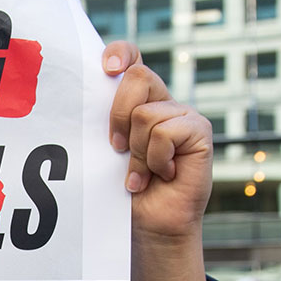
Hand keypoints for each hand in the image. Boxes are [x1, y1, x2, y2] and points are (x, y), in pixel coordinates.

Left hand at [103, 41, 210, 280]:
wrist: (149, 226)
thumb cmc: (122, 191)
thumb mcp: (105, 151)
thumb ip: (101, 121)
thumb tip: (80, 97)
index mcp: (137, 100)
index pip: (131, 58)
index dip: (120, 53)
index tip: (105, 68)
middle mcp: (162, 102)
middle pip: (138, 77)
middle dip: (119, 115)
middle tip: (116, 148)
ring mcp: (183, 116)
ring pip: (147, 114)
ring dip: (137, 151)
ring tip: (141, 173)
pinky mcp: (199, 132)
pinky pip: (167, 131)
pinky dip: (156, 159)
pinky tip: (161, 175)